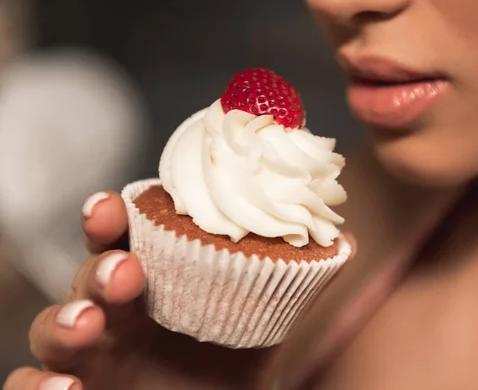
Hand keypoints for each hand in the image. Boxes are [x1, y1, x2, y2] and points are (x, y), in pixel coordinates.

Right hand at [4, 191, 276, 389]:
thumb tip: (347, 242)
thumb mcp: (266, 317)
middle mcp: (116, 307)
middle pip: (87, 275)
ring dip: (63, 320)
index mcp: (155, 276)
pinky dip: (38, 384)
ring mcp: (91, 353)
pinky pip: (32, 385)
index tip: (113, 204)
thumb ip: (298, 279)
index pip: (124, 236)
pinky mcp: (78, 388)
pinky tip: (64, 387)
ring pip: (52, 327)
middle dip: (99, 268)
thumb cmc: (234, 352)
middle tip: (126, 272)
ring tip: (88, 324)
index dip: (112, 217)